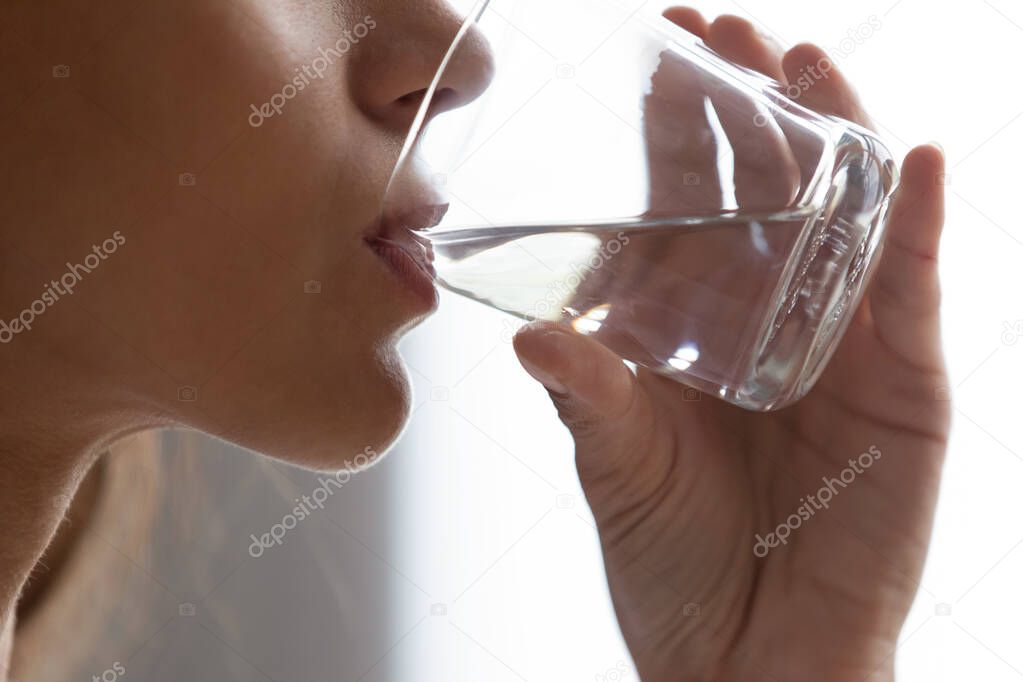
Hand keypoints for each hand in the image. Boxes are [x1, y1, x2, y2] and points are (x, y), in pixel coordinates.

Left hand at [514, 9, 947, 681]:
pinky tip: (907, 158)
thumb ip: (587, 397)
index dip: (676, 124)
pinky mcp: (903, 386)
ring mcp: (840, 344)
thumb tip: (527, 335)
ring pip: (847, 217)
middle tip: (728, 26)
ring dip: (833, 136)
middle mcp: (767, 318)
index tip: (661, 45)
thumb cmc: (672, 566)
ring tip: (805, 64)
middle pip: (770, 187)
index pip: (686, 199)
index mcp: (692, 325)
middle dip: (750, 102)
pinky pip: (917, 291)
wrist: (745, 661)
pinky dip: (920, 225)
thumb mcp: (617, 468)